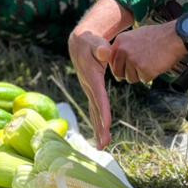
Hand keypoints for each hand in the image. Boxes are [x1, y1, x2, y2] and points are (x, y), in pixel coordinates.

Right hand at [68, 23, 113, 148]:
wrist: (80, 43)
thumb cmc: (91, 41)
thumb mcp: (96, 41)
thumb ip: (101, 47)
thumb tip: (105, 52)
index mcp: (91, 76)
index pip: (98, 96)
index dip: (103, 110)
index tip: (108, 124)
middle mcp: (88, 87)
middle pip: (95, 110)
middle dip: (99, 127)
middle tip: (104, 144)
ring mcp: (88, 90)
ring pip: (93, 113)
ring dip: (98, 130)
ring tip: (103, 146)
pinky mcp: (91, 92)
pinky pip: (95, 110)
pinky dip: (98, 123)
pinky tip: (102, 136)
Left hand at [106, 22, 187, 86]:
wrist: (175, 36)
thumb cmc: (158, 36)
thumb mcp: (135, 36)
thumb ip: (124, 48)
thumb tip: (117, 65)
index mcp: (120, 41)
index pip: (111, 61)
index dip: (119, 67)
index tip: (125, 69)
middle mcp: (124, 50)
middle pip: (118, 73)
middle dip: (128, 74)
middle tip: (140, 69)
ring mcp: (133, 60)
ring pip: (131, 78)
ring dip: (140, 75)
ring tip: (151, 63)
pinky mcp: (144, 69)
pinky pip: (144, 80)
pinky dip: (151, 76)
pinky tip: (157, 65)